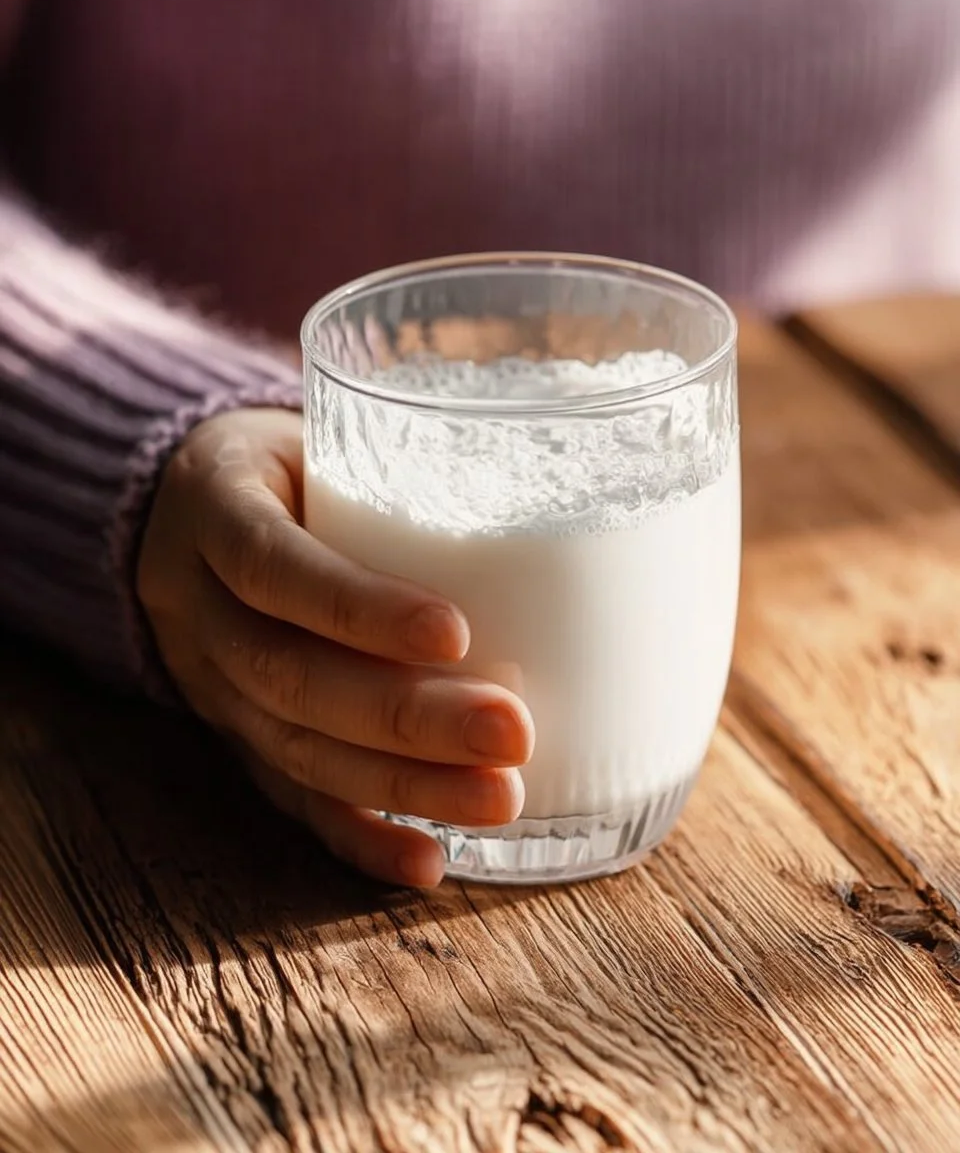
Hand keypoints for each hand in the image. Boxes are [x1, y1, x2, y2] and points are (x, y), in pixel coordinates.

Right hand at [137, 408, 532, 886]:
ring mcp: (209, 683)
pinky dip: (359, 835)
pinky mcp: (235, 736)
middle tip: (513, 734)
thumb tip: (566, 461)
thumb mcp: (322, 433)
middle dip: (406, 715)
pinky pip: (289, 796)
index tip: (457, 632)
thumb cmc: (292, 461)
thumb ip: (406, 457)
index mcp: (214, 508)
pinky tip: (428, 863)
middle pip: (290, 676)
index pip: (273, 565)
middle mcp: (197, 605)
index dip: (356, 606)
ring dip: (402, 784)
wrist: (185, 507)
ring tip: (499, 799)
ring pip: (294, 748)